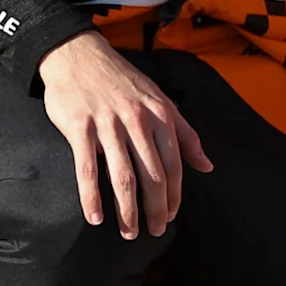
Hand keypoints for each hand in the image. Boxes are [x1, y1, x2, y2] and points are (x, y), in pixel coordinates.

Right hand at [37, 31, 210, 239]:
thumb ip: (185, 134)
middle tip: (153, 232)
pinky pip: (87, 169)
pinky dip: (92, 197)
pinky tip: (95, 217)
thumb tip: (207, 165)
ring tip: (129, 232)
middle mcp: (137, 121)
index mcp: (160, 115)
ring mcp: (108, 125)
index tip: (170, 216)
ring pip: (123, 177)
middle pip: (152, 176)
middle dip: (155, 210)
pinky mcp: (80, 127)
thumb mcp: (160, 99)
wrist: (78, 53)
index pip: (173, 165)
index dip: (174, 196)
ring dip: (127, 211)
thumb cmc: (121, 79)